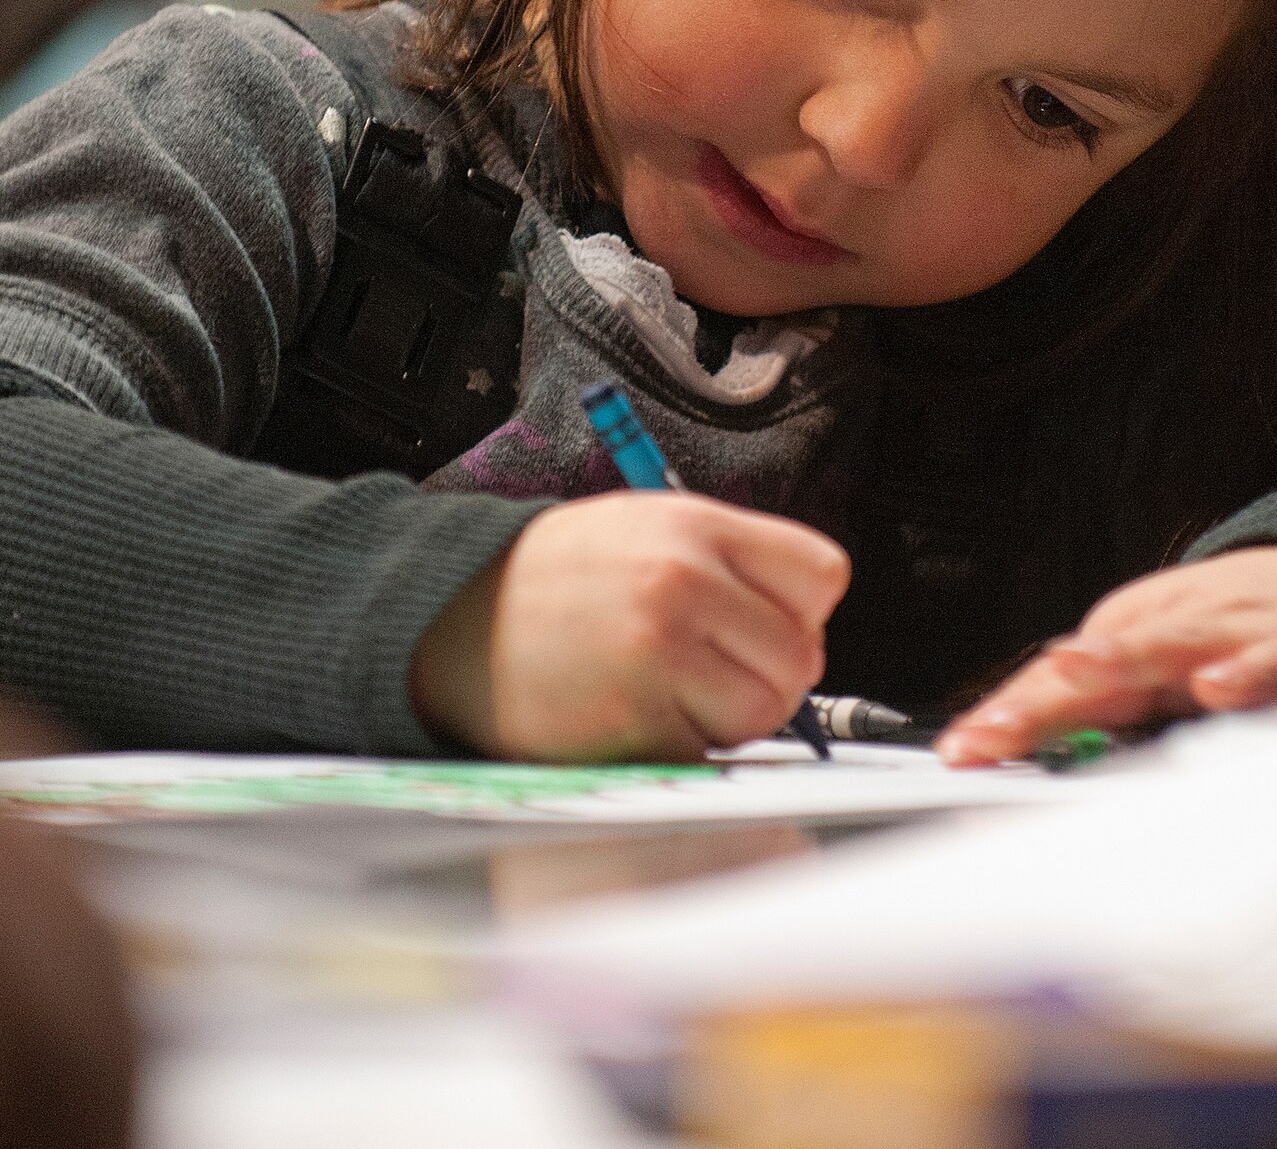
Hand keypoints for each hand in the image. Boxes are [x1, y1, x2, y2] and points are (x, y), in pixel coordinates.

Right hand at [411, 493, 849, 761]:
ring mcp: (660, 649)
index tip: (761, 621)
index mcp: (696, 524)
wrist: (454, 618)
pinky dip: (682, 748)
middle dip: (767, 675)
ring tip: (672, 691)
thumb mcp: (647, 527)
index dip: (800, 609)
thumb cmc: (556, 579)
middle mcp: (685, 580)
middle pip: (801, 655)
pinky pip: (708, 752)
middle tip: (709, 670)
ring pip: (766, 710)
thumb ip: (731, 565)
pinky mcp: (636, 718)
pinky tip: (633, 713)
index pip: (823, 574)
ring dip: (729, 718)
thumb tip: (805, 628)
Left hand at [935, 545, 1276, 765]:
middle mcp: (1167, 633)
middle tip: (991, 735)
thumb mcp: (1164, 676)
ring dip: (1120, 659)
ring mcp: (1230, 634)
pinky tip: (1217, 688)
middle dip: (1039, 703)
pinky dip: (1246, 673)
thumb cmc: (1235, 635)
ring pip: (1170, 646)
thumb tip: (1049, 792)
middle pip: (1093, 670)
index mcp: (1127, 647)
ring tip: (1073, 672)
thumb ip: (1115, 732)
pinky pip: (1272, 663)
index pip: (1054, 686)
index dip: (1006, 718)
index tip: (960, 754)